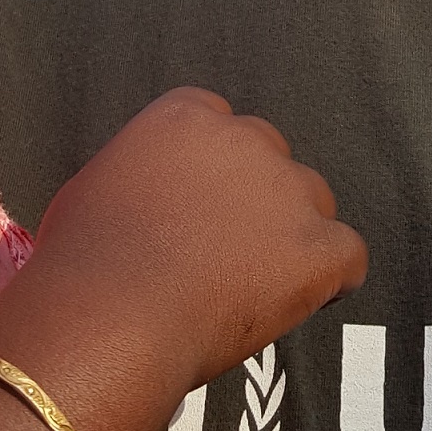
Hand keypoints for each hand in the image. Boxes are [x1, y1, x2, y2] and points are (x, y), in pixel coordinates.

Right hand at [14, 88, 365, 391]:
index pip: (219, 123)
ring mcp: (288, 190)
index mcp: (186, 117)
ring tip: (249, 287)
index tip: (200, 207)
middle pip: (270, 160)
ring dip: (291, 238)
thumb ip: (143, 177)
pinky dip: (330, 280)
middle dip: (254, 201)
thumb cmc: (84, 262)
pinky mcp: (318, 246)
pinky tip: (297, 302)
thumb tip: (151, 201)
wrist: (111, 313)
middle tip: (221, 253)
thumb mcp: (96, 189)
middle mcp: (245, 138)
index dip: (214, 171)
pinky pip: (348, 257)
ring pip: (313, 204)